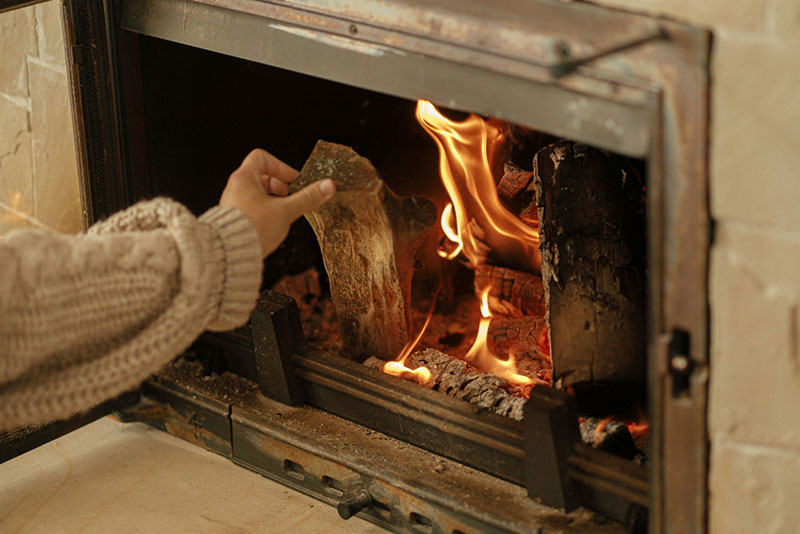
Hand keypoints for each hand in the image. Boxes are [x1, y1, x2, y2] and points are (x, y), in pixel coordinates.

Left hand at [219, 149, 334, 257]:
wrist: (230, 254)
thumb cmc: (252, 229)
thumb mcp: (286, 211)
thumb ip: (307, 198)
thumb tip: (326, 186)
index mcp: (244, 178)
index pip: (261, 157)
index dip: (280, 166)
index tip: (292, 180)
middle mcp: (235, 188)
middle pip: (260, 176)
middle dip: (280, 185)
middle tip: (290, 196)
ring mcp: (233, 203)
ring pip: (257, 193)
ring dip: (273, 200)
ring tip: (283, 212)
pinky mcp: (235, 218)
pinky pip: (252, 207)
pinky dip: (265, 211)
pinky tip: (272, 224)